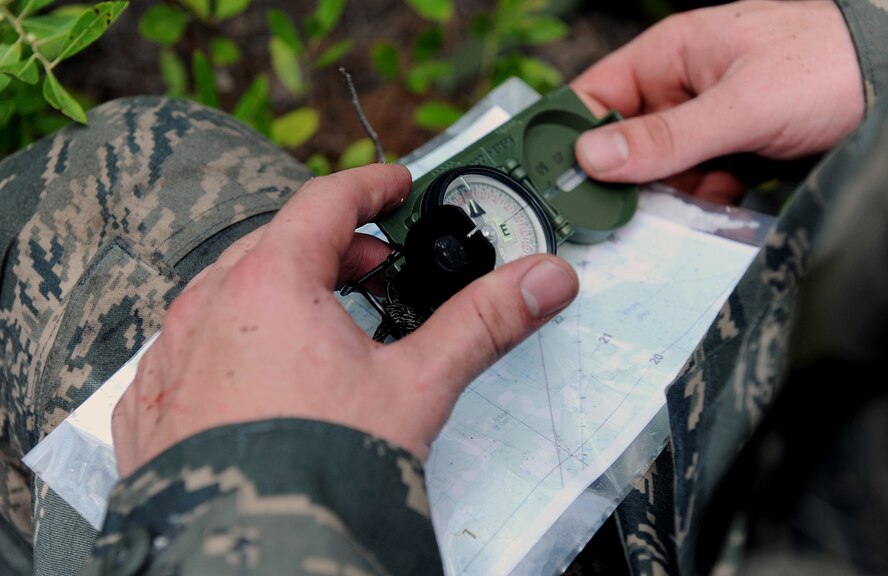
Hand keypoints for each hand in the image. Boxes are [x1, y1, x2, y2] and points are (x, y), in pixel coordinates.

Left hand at [111, 164, 578, 476]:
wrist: (256, 554)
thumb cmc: (321, 467)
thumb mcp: (416, 385)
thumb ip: (482, 323)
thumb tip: (540, 281)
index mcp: (269, 285)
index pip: (324, 203)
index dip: (368, 187)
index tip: (391, 187)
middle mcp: (207, 311)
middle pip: (277, 245)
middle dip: (331, 245)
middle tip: (372, 264)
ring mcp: (173, 358)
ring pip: (227, 292)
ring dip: (277, 290)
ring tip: (319, 319)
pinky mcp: (155, 406)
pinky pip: (189, 347)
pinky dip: (230, 340)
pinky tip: (255, 368)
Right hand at [571, 0, 863, 203]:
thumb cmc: (830, 64)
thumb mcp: (742, 103)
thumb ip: (667, 135)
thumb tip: (595, 155)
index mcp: (669, 55)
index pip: (594, 94)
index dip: (569, 134)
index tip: (553, 178)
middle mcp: (680, 88)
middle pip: (623, 141)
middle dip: (619, 178)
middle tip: (607, 215)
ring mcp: (706, 122)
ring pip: (658, 170)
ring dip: (663, 196)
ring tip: (672, 212)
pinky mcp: (731, 151)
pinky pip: (694, 183)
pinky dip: (698, 202)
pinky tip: (710, 208)